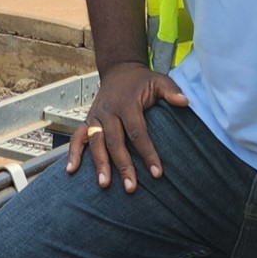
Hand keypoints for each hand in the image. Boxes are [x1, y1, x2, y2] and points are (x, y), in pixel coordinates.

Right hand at [67, 61, 191, 191]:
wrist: (119, 70)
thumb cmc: (141, 80)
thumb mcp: (158, 80)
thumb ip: (171, 90)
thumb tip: (185, 101)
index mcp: (126, 104)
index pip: (138, 132)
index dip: (147, 153)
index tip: (157, 173)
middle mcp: (108, 112)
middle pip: (115, 142)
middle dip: (123, 166)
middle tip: (131, 187)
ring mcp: (95, 117)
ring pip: (96, 143)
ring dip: (99, 164)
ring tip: (104, 184)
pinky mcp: (87, 121)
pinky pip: (76, 138)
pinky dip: (73, 154)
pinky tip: (71, 171)